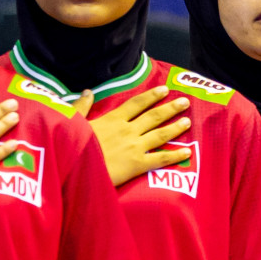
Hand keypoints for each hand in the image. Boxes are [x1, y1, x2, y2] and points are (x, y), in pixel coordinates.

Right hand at [75, 86, 192, 185]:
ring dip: (175, 127)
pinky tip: (187, 152)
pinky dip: (175, 155)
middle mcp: (128, 130)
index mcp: (113, 119)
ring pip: (160, 134)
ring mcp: (135, 147)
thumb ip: (81, 106)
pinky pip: (161, 158)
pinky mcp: (138, 164)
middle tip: (185, 102)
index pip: (136, 104)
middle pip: (153, 116)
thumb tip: (87, 91)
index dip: (151, 96)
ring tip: (188, 120)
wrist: (76, 168)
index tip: (164, 90)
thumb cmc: (72, 147)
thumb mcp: (73, 123)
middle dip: (170, 108)